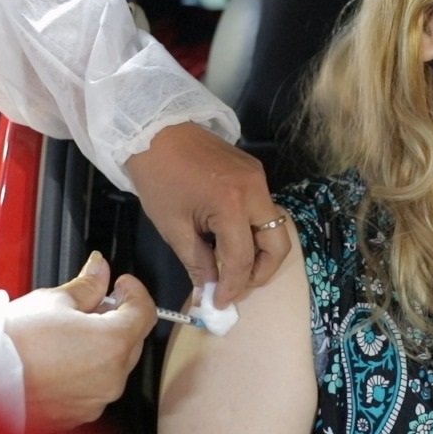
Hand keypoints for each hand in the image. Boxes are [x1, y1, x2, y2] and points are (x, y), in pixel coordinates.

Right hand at [3, 252, 156, 431]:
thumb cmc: (11, 343)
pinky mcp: (77, 415)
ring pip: (112, 366)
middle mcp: (111, 377)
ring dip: (101, 347)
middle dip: (116, 319)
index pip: (145, 312)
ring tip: (68, 332)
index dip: (134, 292)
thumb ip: (86, 285)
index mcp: (113, 343)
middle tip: (91, 304)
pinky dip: (85, 371)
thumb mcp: (53, 300)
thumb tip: (99, 269)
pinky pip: (93, 387)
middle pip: (131, 340)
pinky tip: (60, 358)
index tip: (121, 284)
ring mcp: (95, 400)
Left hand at [125, 122, 290, 306]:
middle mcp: (255, 190)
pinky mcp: (254, 172)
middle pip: (277, 243)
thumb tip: (209, 290)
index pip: (242, 258)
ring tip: (235, 269)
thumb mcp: (173, 226)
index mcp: (232, 204)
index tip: (220, 303)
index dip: (233, 286)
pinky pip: (264, 209)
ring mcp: (258, 178)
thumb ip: (197, 262)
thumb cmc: (158, 176)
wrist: (155, 130)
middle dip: (262, 271)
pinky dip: (254, 231)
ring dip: (260, 252)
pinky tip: (232, 241)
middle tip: (239, 288)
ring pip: (275, 226)